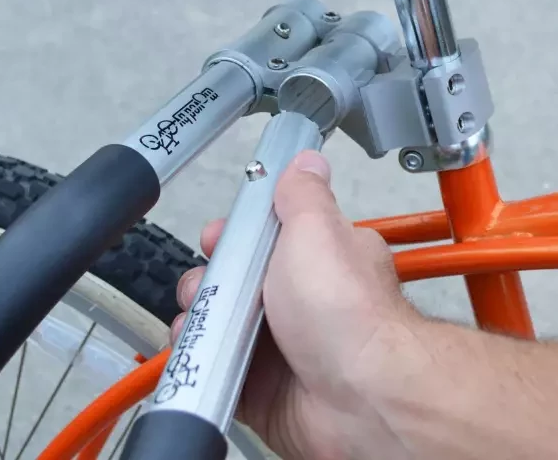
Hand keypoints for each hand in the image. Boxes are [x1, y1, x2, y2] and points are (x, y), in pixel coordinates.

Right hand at [172, 151, 425, 459]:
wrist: (357, 396)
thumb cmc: (349, 312)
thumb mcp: (317, 230)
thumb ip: (304, 194)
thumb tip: (306, 160)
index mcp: (322, 256)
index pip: (269, 234)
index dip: (238, 233)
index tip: (218, 235)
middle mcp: (304, 299)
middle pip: (239, 278)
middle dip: (212, 277)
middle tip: (209, 283)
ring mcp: (285, 343)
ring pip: (224, 322)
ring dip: (204, 316)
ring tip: (203, 317)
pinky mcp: (266, 386)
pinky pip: (221, 366)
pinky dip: (204, 358)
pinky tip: (200, 349)